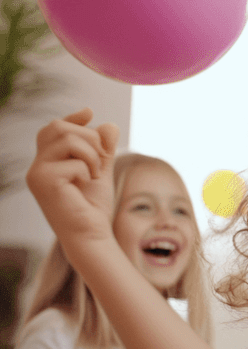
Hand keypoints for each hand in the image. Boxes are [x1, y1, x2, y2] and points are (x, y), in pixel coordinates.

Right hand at [26, 109, 119, 246]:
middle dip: (89, 137)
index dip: (72, 118)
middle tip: (102, 160)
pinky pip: (74, 161)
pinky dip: (88, 171)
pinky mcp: (43, 182)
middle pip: (59, 127)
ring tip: (94, 174)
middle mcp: (37, 166)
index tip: (89, 113)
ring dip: (92, 154)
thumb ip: (103, 149)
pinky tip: (85, 186)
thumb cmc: (93, 207)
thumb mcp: (101, 171)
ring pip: (67, 139)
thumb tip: (108, 125)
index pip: (53, 129)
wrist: (91, 235)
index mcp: (47, 162)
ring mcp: (37, 174)